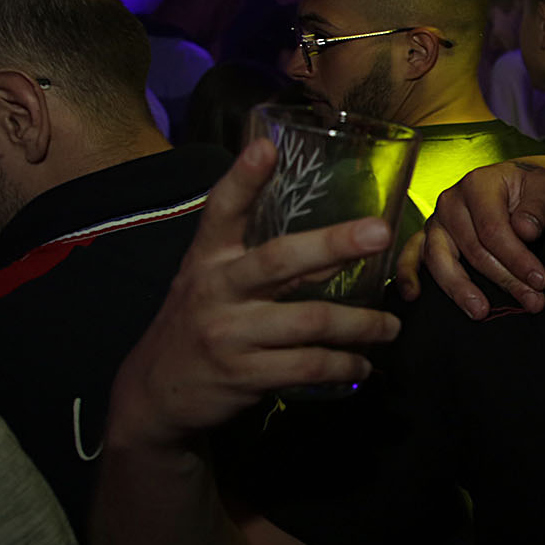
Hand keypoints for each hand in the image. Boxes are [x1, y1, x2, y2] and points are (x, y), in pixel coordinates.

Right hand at [110, 139, 401, 448]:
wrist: (154, 397)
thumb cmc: (199, 326)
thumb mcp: (213, 284)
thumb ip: (264, 262)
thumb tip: (340, 246)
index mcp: (207, 260)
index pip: (221, 211)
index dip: (243, 179)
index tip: (266, 148)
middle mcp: (215, 290)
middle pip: (280, 260)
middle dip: (335, 244)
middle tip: (382, 233)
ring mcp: (228, 334)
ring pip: (309, 320)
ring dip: (361, 324)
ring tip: (390, 327)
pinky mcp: (243, 375)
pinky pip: (307, 365)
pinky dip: (344, 365)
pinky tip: (362, 364)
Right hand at [393, 159, 544, 317]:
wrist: (518, 185)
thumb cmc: (531, 187)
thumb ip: (537, 208)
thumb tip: (525, 230)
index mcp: (477, 185)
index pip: (493, 230)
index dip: (517, 258)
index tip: (540, 281)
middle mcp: (451, 202)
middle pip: (473, 250)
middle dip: (504, 280)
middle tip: (532, 302)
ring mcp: (436, 221)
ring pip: (441, 259)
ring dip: (461, 289)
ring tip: (481, 312)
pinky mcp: (428, 237)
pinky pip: (411, 256)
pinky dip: (408, 275)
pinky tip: (413, 296)